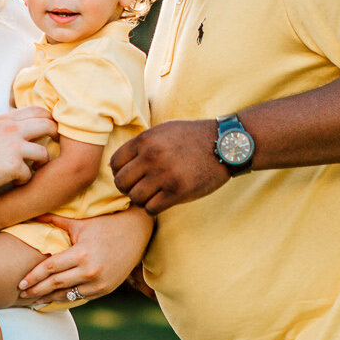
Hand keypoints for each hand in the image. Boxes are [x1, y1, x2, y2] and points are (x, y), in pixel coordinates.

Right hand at [0, 107, 55, 193]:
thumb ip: (6, 124)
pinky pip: (30, 174)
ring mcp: (14, 148)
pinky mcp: (13, 167)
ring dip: (40, 163)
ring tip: (32, 167)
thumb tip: (23, 124)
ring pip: (44, 154)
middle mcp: (13, 130)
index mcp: (6, 119)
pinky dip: (23, 180)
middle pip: (48, 126)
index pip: (37, 111)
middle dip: (55, 136)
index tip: (50, 127)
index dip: (49, 118)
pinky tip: (14, 180)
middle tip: (54, 143)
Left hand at [19, 208, 152, 305]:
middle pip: (56, 284)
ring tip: (34, 300)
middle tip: (21, 294)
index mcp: (81, 254)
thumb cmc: (106, 224)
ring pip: (68, 295)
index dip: (33, 277)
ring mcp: (99, 283)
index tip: (20, 283)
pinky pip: (81, 297)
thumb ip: (55, 220)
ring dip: (49, 298)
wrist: (138, 232)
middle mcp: (90, 271)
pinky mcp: (106, 289)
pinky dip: (67, 299)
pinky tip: (55, 299)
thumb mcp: (81, 223)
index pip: (50, 268)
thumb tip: (33, 212)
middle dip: (36, 290)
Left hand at [110, 119, 229, 214]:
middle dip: (127, 188)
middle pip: (121, 182)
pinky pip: (151, 208)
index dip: (119, 172)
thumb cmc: (193, 138)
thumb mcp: (163, 131)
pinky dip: (153, 208)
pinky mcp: (177, 191)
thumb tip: (114, 166)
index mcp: (145, 140)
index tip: (130, 176)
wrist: (224, 145)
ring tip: (152, 195)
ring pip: (135, 197)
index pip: (115, 163)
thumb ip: (141, 145)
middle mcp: (151, 157)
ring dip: (142, 199)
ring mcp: (164, 175)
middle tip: (139, 188)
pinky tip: (161, 201)